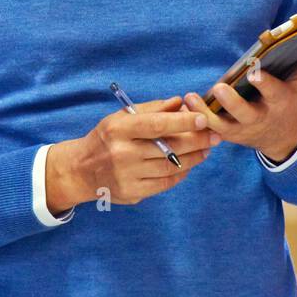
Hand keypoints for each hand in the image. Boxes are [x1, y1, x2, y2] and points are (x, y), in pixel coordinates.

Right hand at [45, 96, 220, 211]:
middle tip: (215, 135)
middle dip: (197, 141)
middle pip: (168, 148)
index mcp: (118, 129)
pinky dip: (181, 173)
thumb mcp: (121, 117)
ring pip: (170, 167)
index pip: (156, 125)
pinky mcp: (132, 193)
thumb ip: (152, 109)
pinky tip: (188, 164)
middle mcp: (122, 154)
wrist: (81, 170)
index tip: (203, 119)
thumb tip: (181, 102)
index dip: (183, 122)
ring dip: (194, 158)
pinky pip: (165, 184)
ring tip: (206, 149)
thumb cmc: (106, 138)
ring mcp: (127, 176)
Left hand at [182, 21, 296, 162]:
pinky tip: (185, 104)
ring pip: (223, 124)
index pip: (273, 92)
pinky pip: (210, 129)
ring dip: (206, 112)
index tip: (253, 71)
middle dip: (233, 101)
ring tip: (191, 96)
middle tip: (220, 87)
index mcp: (281, 100)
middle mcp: (261, 117)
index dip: (263, 83)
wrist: (285, 137)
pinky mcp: (228, 135)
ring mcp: (243, 129)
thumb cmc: (294, 98)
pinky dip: (198, 119)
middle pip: (245, 112)